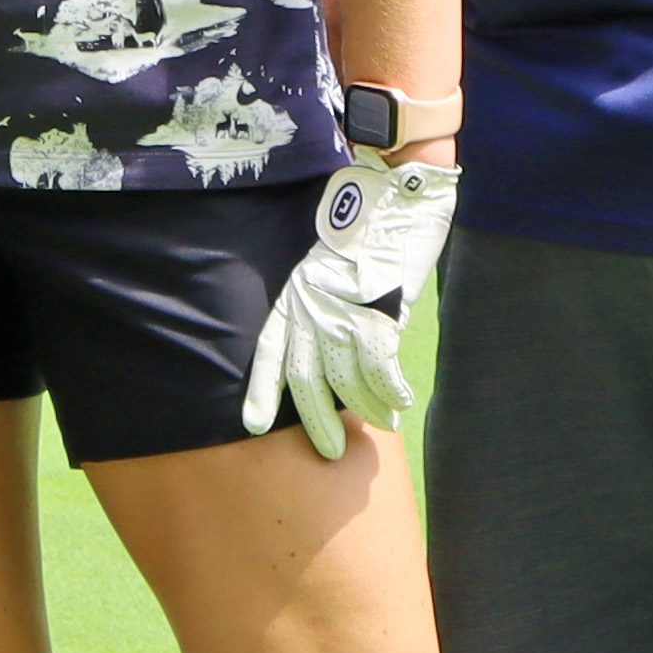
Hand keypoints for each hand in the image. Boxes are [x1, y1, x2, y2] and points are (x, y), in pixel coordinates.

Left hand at [238, 150, 461, 458]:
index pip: (269, 351)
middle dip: (318, 421)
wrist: (394, 200)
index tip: (252, 425)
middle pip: (306, 378)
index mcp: (293, 298)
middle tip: (331, 451)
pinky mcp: (377, 312)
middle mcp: (311, 309)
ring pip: (348, 380)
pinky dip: (390, 391)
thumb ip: (325, 310)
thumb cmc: (367, 236)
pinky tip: (400, 403)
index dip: (261, 390)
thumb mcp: (328, 272)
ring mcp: (343, 312)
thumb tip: (340, 356)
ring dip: (367, 409)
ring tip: (384, 423)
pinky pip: (380, 368)